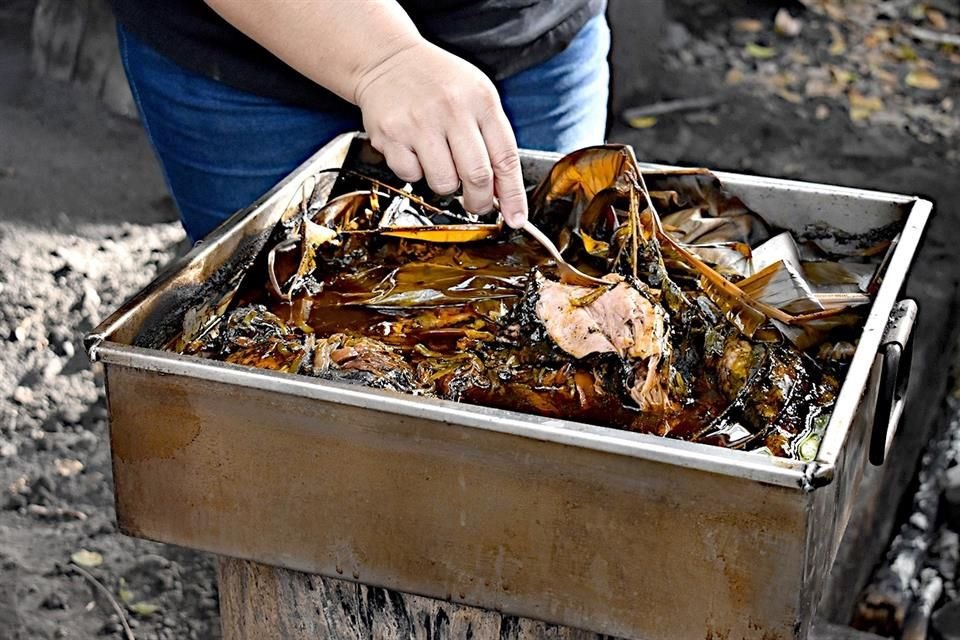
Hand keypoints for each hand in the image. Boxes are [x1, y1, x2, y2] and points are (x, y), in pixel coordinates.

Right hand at [354, 41, 527, 227]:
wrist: (387, 60)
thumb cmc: (437, 82)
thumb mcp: (475, 96)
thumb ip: (492, 138)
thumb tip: (500, 192)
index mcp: (480, 100)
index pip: (505, 157)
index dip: (512, 194)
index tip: (516, 217)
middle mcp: (451, 109)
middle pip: (476, 177)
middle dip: (479, 202)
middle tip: (476, 205)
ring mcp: (419, 122)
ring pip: (444, 183)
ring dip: (445, 184)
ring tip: (439, 162)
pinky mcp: (391, 135)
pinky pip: (411, 176)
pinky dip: (414, 172)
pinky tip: (413, 150)